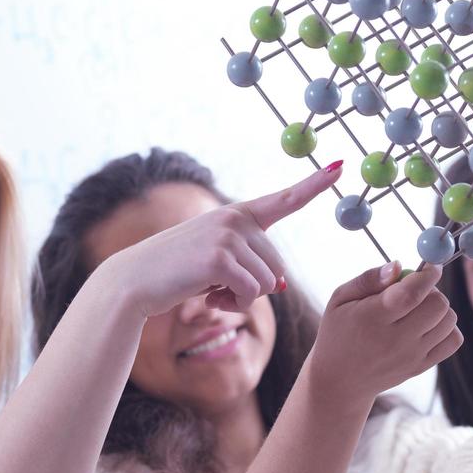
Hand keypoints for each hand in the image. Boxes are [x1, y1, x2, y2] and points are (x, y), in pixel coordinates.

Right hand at [103, 163, 338, 318]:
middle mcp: (235, 219)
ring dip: (242, 298)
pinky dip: (233, 305)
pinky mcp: (219, 259)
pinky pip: (251, 294)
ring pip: (268, 283)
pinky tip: (207, 298)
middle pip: (278, 266)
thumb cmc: (177, 273)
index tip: (338, 167)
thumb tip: (281, 286)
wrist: (134, 281)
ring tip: (210, 290)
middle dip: (254, 285)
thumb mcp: (217, 260)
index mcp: (237, 215)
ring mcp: (227, 236)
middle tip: (218, 285)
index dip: (313, 185)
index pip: (283, 200)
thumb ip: (251, 264)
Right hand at [302, 264, 463, 406]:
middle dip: (432, 289)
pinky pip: (453, 340)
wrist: (340, 379)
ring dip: (439, 307)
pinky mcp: (421, 366)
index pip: (412, 293)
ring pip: (449, 320)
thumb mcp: (340, 299)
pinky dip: (446, 327)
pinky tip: (427, 325)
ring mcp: (412, 356)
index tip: (430, 266)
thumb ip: (369, 279)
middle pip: (438, 305)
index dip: (428, 275)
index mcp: (372, 318)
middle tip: (416, 289)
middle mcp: (395, 340)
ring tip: (418, 309)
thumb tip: (398, 266)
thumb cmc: (339, 331)